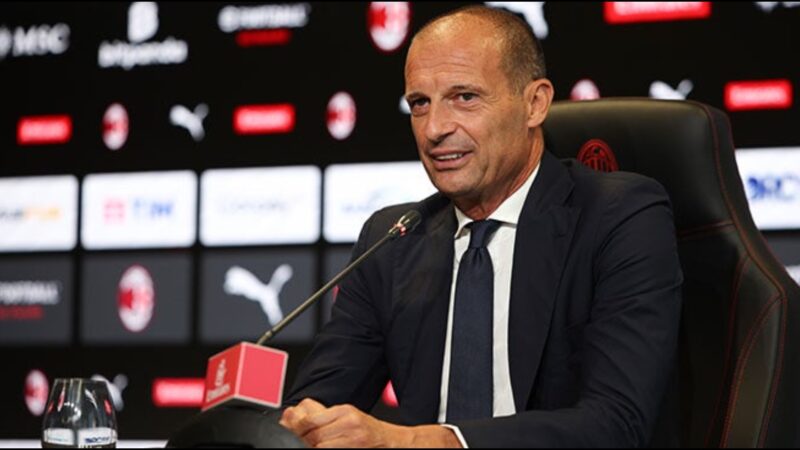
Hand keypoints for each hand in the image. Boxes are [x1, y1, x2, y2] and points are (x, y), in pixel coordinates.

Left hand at [279, 398, 461, 447]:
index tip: (288, 429)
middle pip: (312, 434)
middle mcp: (350, 422)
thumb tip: (292, 414)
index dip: (295, 428)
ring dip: (309, 446)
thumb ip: (322, 415)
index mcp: (345, 411)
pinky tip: (322, 447)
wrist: (396, 444)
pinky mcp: (356, 448)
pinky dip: (324, 449)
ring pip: (319, 445)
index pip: (310, 419)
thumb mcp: (348, 417)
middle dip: (300, 440)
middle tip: (293, 441)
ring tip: (306, 445)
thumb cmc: (371, 433)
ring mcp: (353, 439)